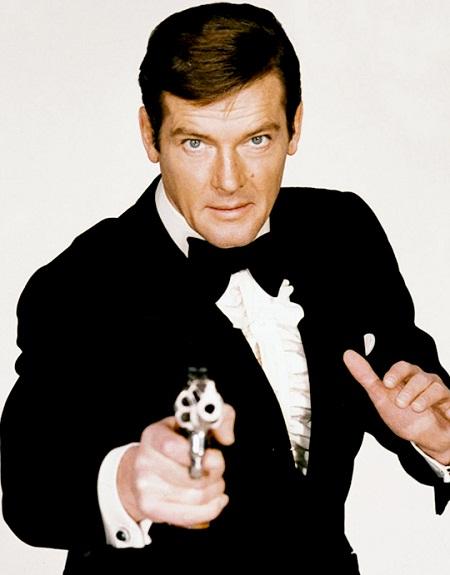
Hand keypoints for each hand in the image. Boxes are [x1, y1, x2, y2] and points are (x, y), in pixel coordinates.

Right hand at [117, 404, 234, 526]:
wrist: (140, 470)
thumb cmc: (174, 443)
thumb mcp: (194, 422)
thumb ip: (219, 417)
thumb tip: (227, 437)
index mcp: (154, 435)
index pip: (173, 447)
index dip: (200, 454)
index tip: (214, 455)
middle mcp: (145, 460)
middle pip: (191, 476)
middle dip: (215, 474)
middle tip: (217, 469)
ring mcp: (145, 487)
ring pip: (195, 497)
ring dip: (215, 490)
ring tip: (215, 483)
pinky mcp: (150, 508)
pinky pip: (189, 516)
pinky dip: (211, 509)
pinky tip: (217, 499)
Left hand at [343, 350, 449, 464]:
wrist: (426, 440)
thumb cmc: (404, 417)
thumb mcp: (381, 397)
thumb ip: (365, 377)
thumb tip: (348, 354)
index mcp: (406, 378)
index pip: (402, 366)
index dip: (395, 373)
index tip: (387, 385)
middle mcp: (424, 381)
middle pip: (418, 375)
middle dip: (408, 390)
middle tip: (401, 404)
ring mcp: (438, 390)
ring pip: (434, 385)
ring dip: (422, 399)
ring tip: (415, 410)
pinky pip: (448, 398)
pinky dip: (440, 406)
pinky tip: (434, 413)